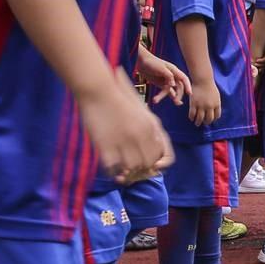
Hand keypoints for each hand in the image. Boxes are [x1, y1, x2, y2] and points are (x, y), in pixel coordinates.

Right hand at [81, 69, 171, 184]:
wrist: (98, 91)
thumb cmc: (119, 102)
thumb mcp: (142, 114)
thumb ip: (150, 132)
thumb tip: (154, 154)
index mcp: (152, 127)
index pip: (165, 156)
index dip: (159, 165)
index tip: (151, 168)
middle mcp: (141, 135)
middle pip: (148, 164)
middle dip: (142, 170)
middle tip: (132, 171)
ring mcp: (124, 141)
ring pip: (132, 168)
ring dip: (127, 172)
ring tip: (120, 172)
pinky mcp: (106, 145)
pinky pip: (113, 168)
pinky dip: (112, 171)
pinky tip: (109, 167)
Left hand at [137, 51, 191, 105]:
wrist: (141, 61)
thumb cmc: (152, 62)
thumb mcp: (161, 68)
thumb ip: (168, 76)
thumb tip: (173, 85)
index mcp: (174, 70)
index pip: (184, 79)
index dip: (188, 86)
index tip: (189, 94)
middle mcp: (172, 76)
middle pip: (179, 87)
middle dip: (178, 95)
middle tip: (176, 102)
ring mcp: (166, 81)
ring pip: (170, 91)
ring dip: (165, 97)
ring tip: (156, 101)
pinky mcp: (161, 84)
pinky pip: (164, 92)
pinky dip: (161, 96)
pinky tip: (156, 100)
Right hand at [187, 78, 222, 127]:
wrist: (202, 80)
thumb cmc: (210, 87)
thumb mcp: (216, 96)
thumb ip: (216, 103)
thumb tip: (214, 111)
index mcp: (217, 104)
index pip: (217, 116)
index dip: (213, 119)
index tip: (210, 120)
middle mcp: (210, 106)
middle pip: (209, 119)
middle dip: (206, 122)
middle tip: (204, 123)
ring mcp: (201, 106)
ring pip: (200, 118)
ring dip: (198, 122)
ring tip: (197, 123)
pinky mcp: (193, 104)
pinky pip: (192, 114)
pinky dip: (192, 118)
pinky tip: (191, 118)